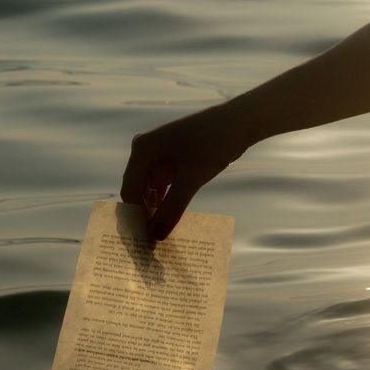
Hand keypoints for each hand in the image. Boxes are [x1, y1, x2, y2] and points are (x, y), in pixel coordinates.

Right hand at [120, 102, 246, 239]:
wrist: (239, 123)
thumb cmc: (213, 143)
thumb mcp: (192, 179)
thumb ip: (172, 208)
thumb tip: (156, 237)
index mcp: (142, 150)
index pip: (130, 192)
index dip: (136, 218)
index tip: (144, 243)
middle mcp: (146, 152)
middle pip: (138, 193)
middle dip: (144, 218)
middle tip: (150, 246)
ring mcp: (159, 157)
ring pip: (151, 192)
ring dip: (156, 213)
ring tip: (160, 238)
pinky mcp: (173, 163)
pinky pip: (165, 188)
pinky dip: (167, 204)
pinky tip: (171, 223)